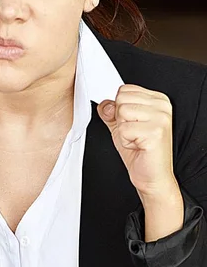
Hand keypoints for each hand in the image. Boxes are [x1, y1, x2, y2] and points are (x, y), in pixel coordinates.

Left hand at [97, 84, 176, 199]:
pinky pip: (124, 129)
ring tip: (136, 139)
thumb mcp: (120, 126)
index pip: (124, 90)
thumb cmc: (140, 151)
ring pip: (122, 112)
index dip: (119, 109)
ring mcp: (160, 118)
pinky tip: (137, 146)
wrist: (152, 177)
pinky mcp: (155, 132)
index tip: (132, 123)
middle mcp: (162, 106)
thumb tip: (104, 103)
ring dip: (123, 131)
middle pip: (121, 99)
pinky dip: (125, 141)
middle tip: (134, 133)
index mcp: (157, 100)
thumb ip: (111, 111)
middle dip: (120, 120)